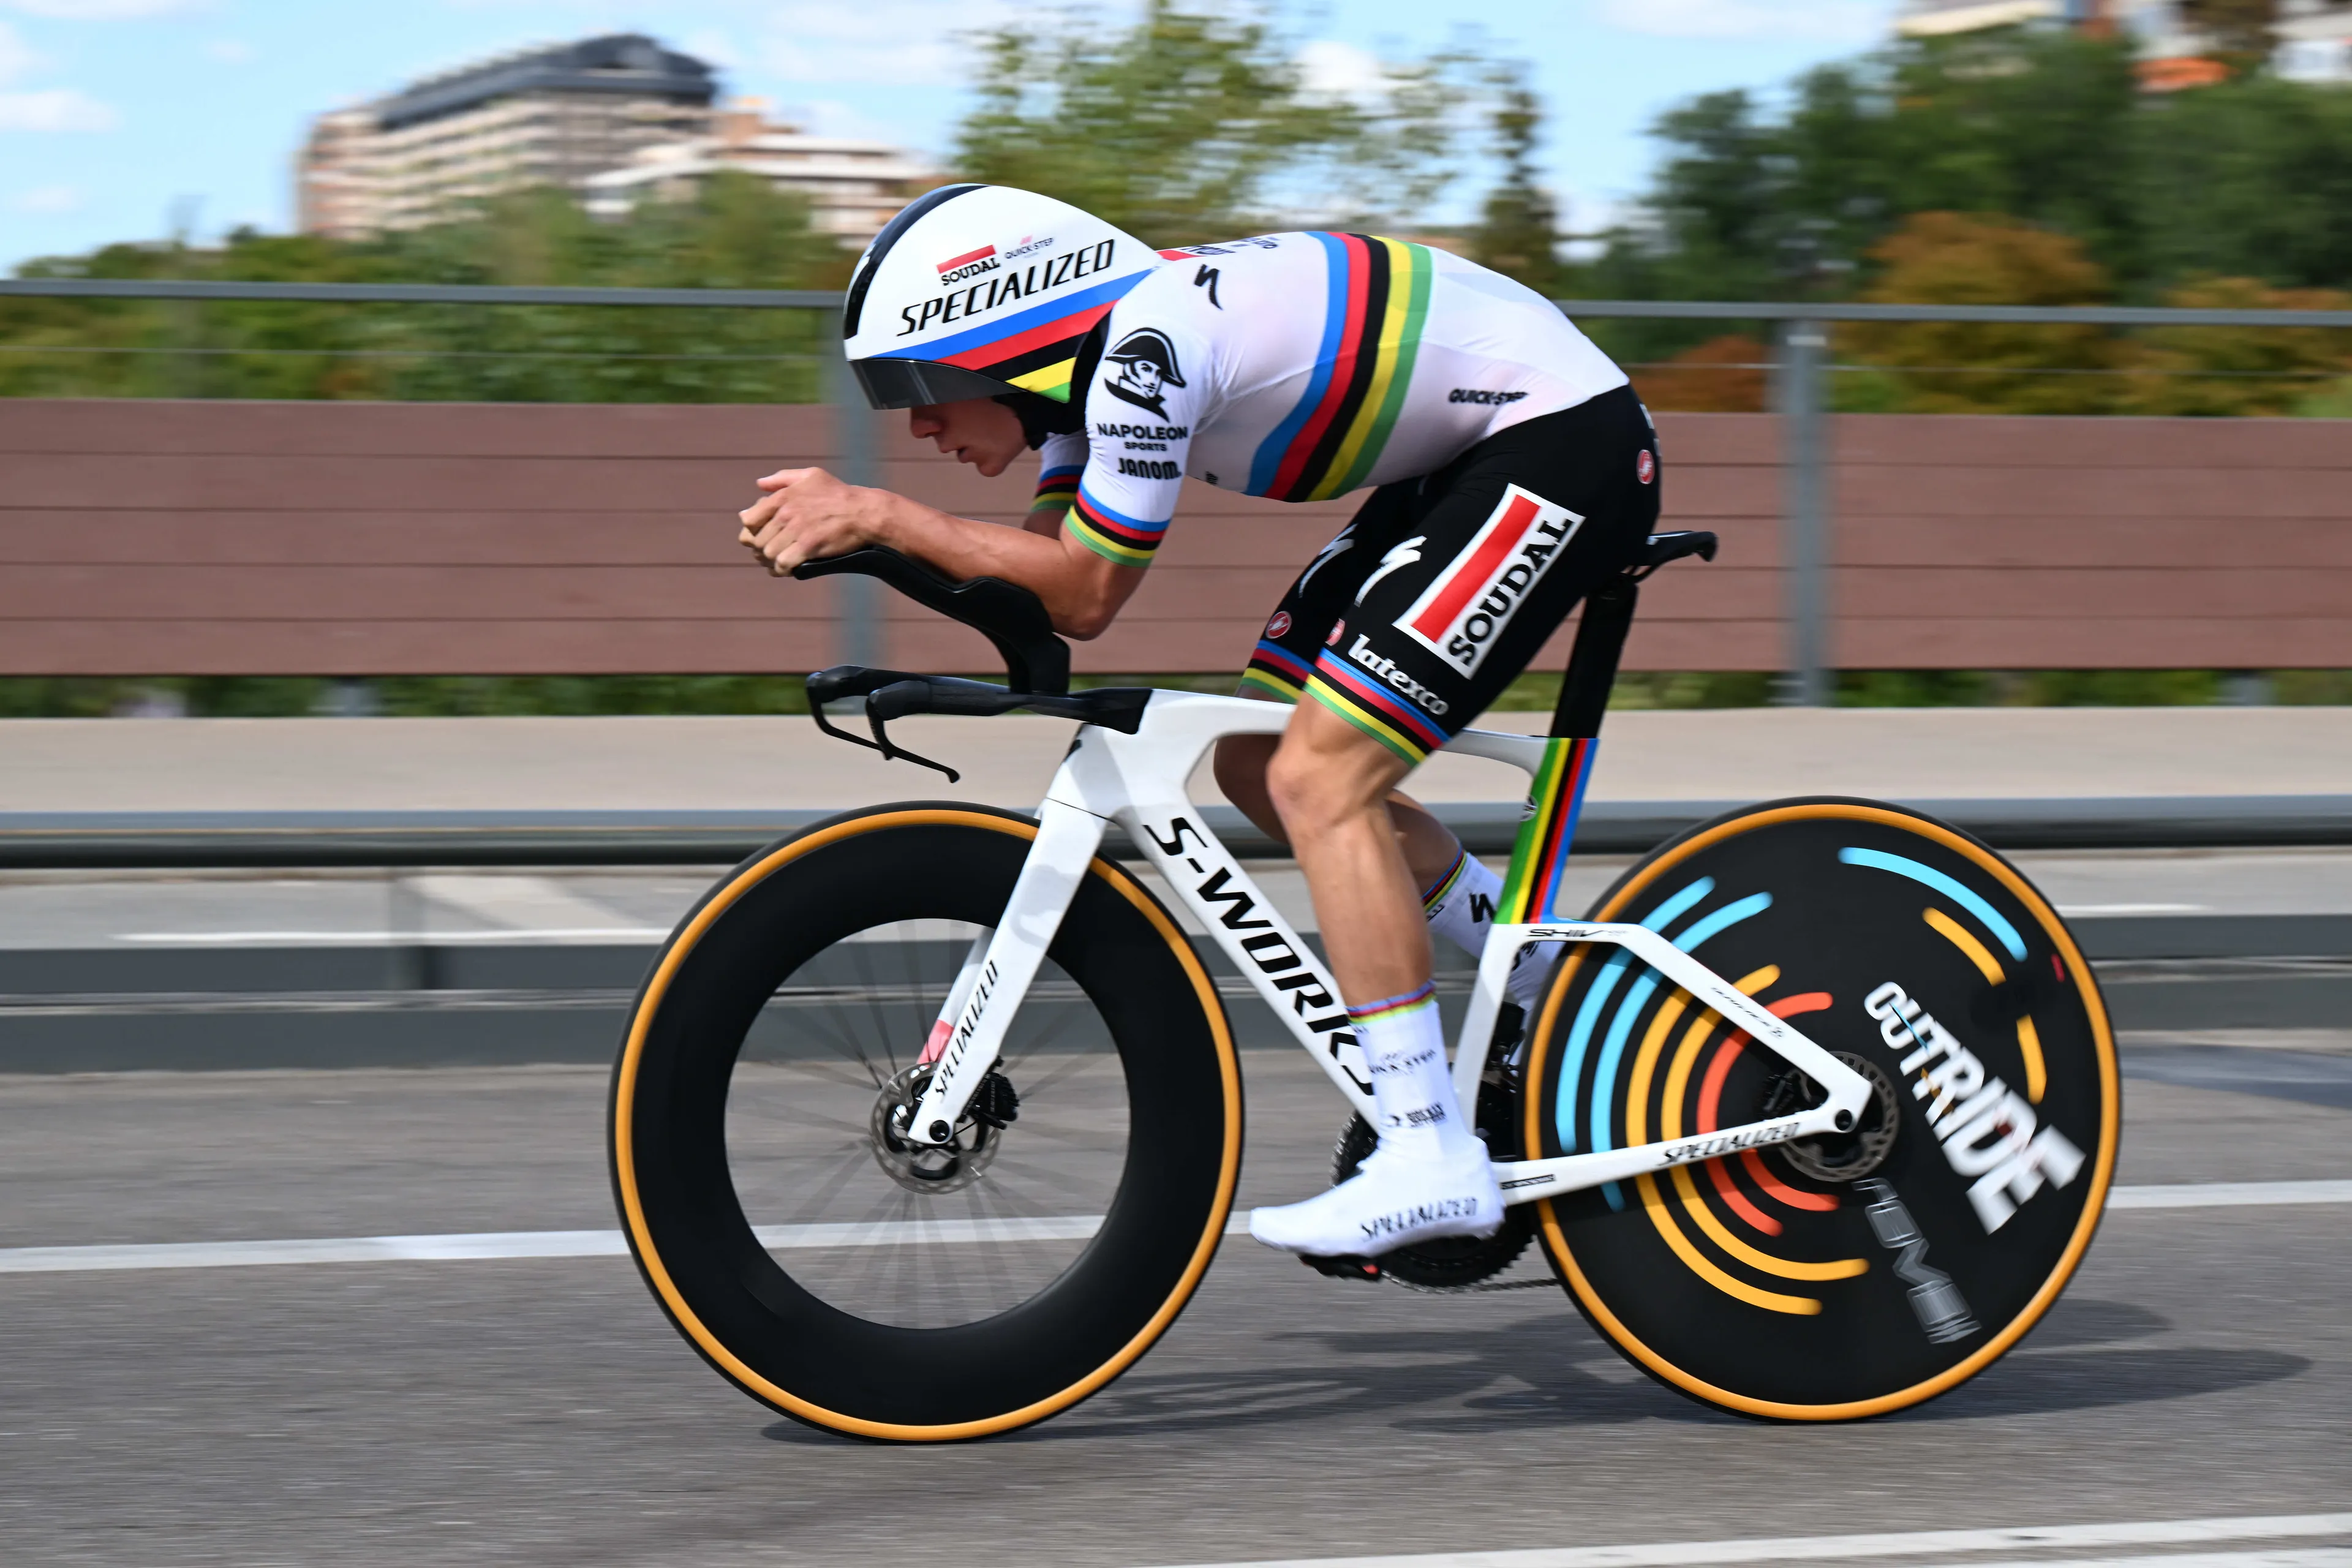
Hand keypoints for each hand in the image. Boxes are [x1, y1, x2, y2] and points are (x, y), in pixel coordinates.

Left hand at [737, 467, 876, 576]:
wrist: (863, 512)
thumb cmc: (838, 493)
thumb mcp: (810, 475)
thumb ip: (782, 478)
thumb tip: (759, 484)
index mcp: (782, 497)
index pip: (748, 520)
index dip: (752, 531)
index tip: (763, 535)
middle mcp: (786, 513)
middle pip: (757, 540)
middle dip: (762, 549)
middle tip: (772, 552)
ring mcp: (796, 531)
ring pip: (768, 554)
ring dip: (771, 561)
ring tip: (779, 562)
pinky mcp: (808, 547)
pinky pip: (783, 563)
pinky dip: (782, 570)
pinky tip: (786, 570)